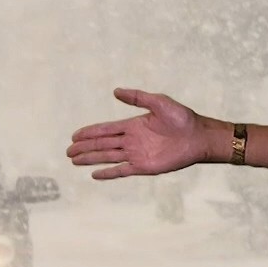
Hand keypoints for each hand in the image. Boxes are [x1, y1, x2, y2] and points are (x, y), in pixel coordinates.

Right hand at [67, 88, 209, 179]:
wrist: (198, 137)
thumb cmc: (182, 118)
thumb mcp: (159, 102)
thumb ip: (137, 97)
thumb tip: (115, 91)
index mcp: (132, 125)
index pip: (105, 129)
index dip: (89, 132)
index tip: (74, 135)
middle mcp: (131, 141)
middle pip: (102, 144)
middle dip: (85, 147)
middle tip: (68, 151)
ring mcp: (136, 154)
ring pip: (107, 157)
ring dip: (91, 159)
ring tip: (75, 161)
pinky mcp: (144, 167)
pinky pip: (122, 171)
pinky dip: (108, 173)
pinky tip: (95, 175)